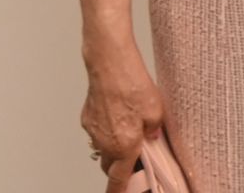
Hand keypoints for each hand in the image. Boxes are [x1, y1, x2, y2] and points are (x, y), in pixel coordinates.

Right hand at [80, 48, 165, 192]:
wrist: (109, 64)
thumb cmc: (132, 85)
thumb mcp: (156, 110)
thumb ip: (154, 129)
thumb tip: (151, 136)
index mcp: (124, 146)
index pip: (119, 178)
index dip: (119, 191)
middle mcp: (105, 143)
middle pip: (110, 165)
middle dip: (120, 166)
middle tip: (135, 155)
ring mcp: (93, 130)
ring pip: (103, 147)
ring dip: (114, 145)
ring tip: (128, 127)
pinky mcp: (87, 117)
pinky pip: (97, 131)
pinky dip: (107, 129)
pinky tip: (118, 112)